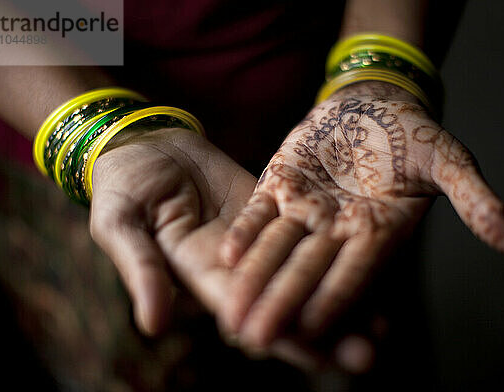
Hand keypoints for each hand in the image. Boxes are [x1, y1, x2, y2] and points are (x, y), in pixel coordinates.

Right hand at [88, 126, 378, 371]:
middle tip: (368, 353)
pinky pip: (304, 231)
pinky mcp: (270, 205)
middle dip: (324, 331)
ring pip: (302, 271)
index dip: (282, 336)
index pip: (248, 313)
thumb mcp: (120, 225)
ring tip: (383, 322)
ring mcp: (258, 236)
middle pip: (285, 302)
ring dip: (337, 297)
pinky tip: (364, 261)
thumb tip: (153, 326)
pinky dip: (331, 249)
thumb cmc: (122, 185)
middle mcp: (237, 265)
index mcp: (201, 275)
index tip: (319, 359)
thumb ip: (141, 270)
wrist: (142, 144)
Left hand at [219, 81, 503, 348]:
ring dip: (254, 279)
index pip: (355, 273)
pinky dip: (245, 232)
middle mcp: (337, 228)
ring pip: (276, 248)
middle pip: (307, 270)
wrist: (374, 103)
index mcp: (378, 231)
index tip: (313, 331)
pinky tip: (226, 256)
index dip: (336, 300)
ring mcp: (305, 207)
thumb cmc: (415, 134)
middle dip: (282, 303)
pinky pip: (259, 211)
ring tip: (231, 313)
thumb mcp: (449, 161)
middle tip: (257, 338)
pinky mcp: (280, 183)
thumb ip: (475, 201)